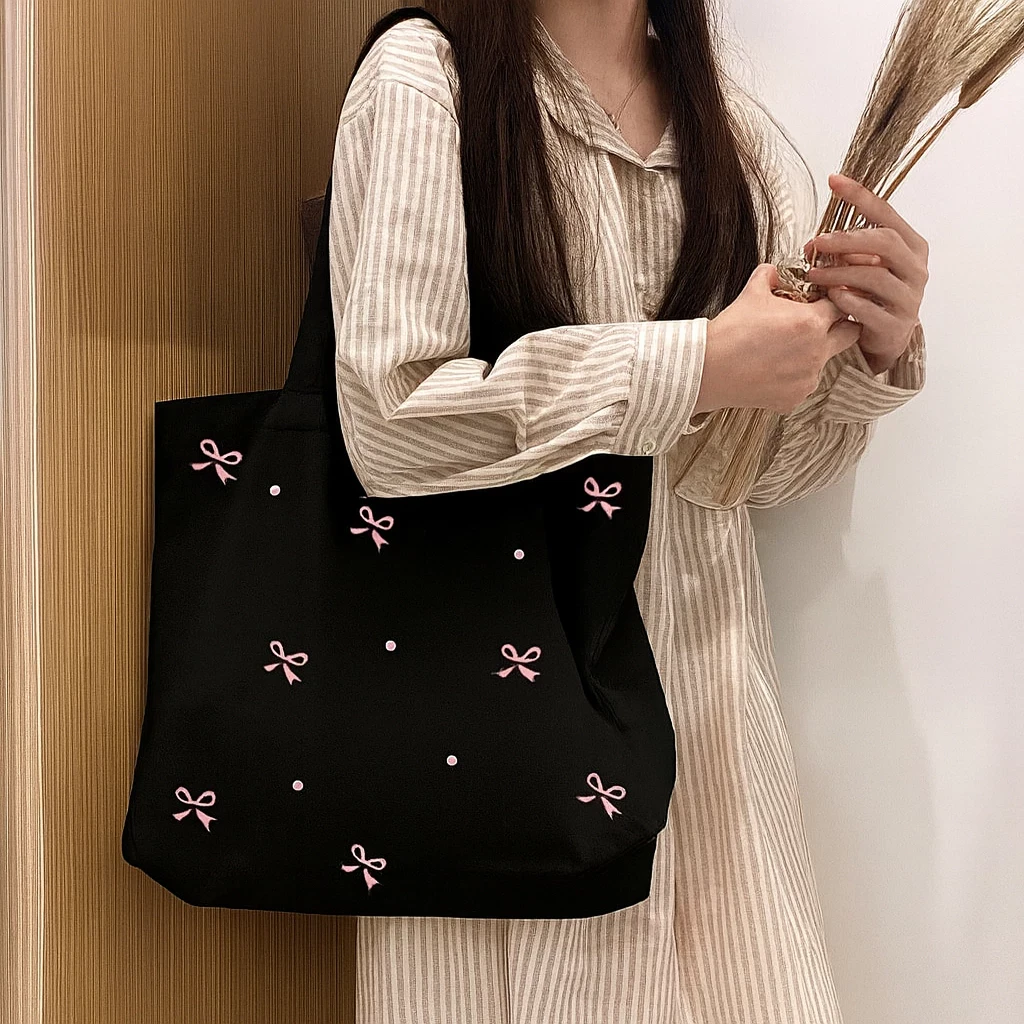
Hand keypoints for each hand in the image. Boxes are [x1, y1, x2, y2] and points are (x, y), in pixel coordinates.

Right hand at [700, 262, 862, 415]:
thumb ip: (770, 275)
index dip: (833, 302)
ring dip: (813, 354)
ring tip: (782, 351)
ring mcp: (807, 378)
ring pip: (826, 361)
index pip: (843, 305)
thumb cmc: (730, 332)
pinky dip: (794, 378)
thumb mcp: (751, 292)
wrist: (708, 368)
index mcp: (811, 322)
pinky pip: (804, 384)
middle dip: (838, 326)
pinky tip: (772, 370)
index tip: (822, 303)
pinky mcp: (794, 399)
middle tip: (815, 325)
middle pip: (850, 334)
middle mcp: (816, 352)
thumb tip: (776, 272)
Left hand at [803, 173, 928, 374]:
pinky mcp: (897, 324)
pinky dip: (848, 301)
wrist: (886, 338)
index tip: (834, 181)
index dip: (860, 196)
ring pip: (875, 276)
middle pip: (885, 242)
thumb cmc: (872, 295)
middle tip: (817, 242)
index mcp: (910, 245)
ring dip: (840, 273)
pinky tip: (831, 298)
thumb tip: (812, 242)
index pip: (886, 213)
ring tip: (814, 274)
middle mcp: (915, 268)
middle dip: (847, 239)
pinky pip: (870, 309)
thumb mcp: (862, 266)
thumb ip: (845, 251)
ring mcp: (910, 297)